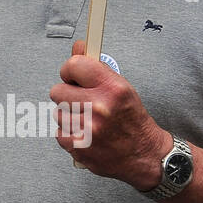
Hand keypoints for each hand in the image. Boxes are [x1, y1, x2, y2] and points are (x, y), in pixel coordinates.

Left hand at [49, 40, 168, 190]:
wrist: (145, 155)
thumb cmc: (132, 120)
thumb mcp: (121, 87)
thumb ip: (96, 67)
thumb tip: (79, 46)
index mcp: (112, 88)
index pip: (74, 65)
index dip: (70, 70)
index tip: (73, 75)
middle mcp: (99, 107)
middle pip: (57, 90)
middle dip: (68, 95)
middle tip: (83, 101)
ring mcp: (87, 129)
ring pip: (57, 112)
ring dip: (69, 116)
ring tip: (88, 120)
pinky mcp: (78, 146)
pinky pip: (59, 132)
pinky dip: (70, 133)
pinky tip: (86, 134)